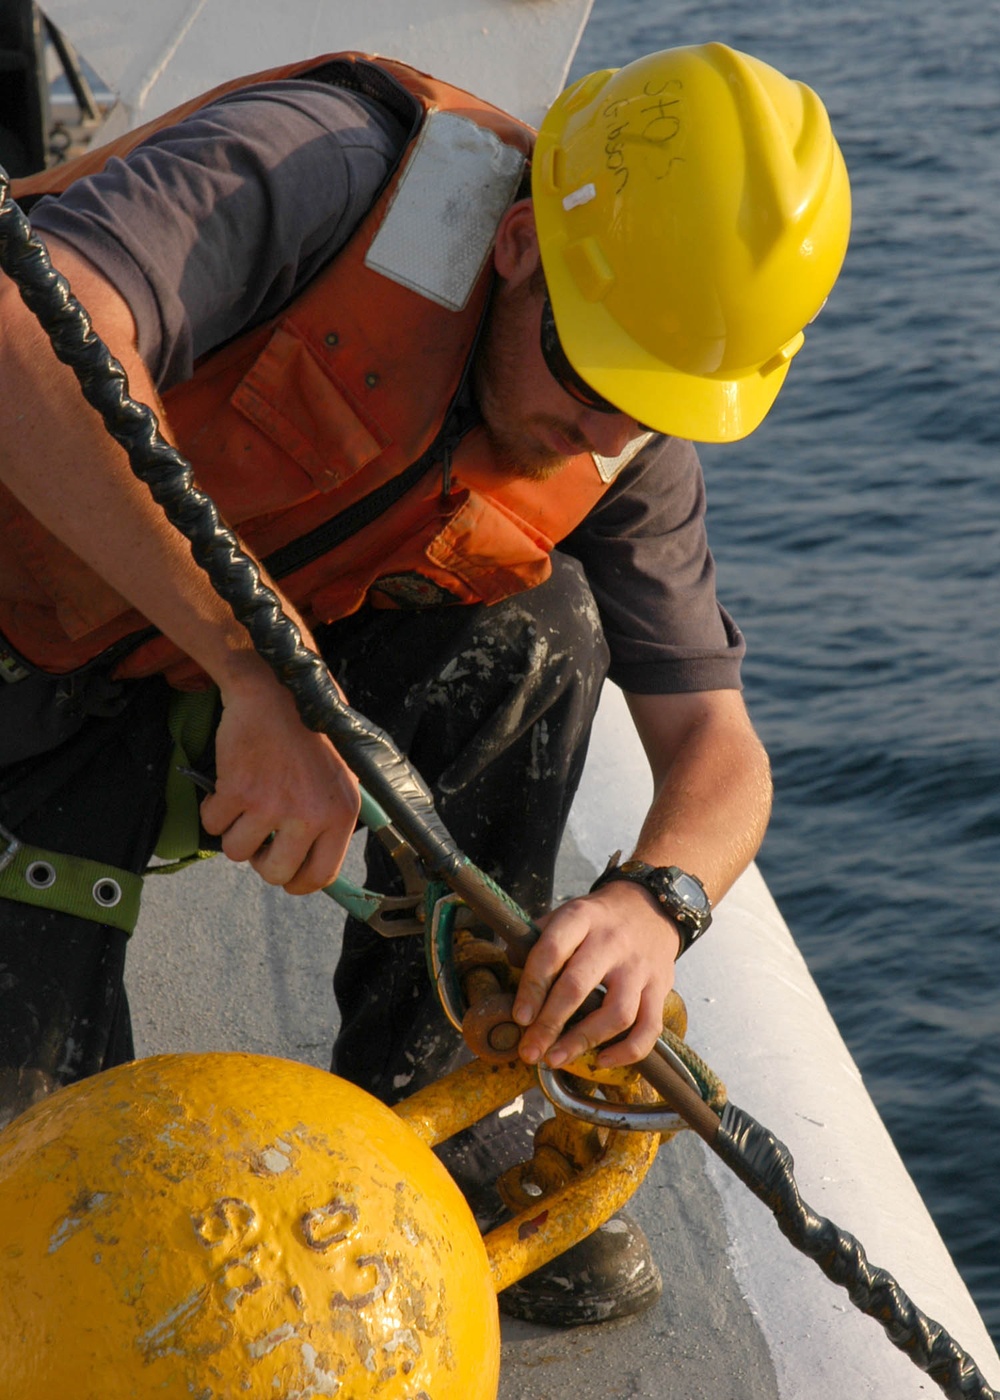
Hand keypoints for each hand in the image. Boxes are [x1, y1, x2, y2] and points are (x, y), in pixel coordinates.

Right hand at [199, 677, 359, 893]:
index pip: (321, 876)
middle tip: (259, 836)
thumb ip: (330, 818)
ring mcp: (273, 804)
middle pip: (276, 874)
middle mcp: (311, 814)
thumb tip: (313, 862)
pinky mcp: (238, 790)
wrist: (275, 690)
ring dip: (234, 831)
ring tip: (245, 802)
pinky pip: (212, 825)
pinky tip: (227, 785)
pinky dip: (213, 809)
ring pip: (238, 852)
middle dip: (261, 861)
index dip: (297, 880)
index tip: (284, 873)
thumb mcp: (341, 776)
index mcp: (342, 813)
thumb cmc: (308, 730)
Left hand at [511, 881, 680, 1069]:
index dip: (533, 987)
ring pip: (617, 1013)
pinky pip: (649, 1027)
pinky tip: (602, 1061)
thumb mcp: (566, 914)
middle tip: (529, 1050)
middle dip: (549, 1024)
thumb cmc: (597, 920)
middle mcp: (612, 942)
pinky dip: (628, 1051)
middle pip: (578, 986)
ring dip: (584, 1041)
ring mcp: (639, 967)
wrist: (650, 906)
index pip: (552, 951)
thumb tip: (508, 966)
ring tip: (555, 1059)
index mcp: (581, 918)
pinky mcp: (660, 988)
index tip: (520, 1018)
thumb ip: (538, 939)